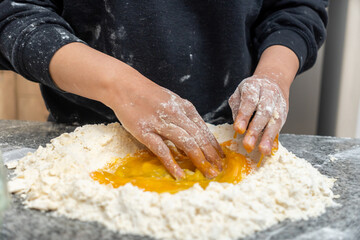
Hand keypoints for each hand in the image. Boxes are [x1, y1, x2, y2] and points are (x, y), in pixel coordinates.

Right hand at [49, 43, 223, 179]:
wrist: (124, 86)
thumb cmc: (148, 95)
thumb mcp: (171, 101)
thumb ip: (183, 117)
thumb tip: (195, 136)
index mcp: (184, 107)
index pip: (204, 129)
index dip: (214, 145)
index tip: (221, 158)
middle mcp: (176, 114)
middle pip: (199, 137)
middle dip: (211, 155)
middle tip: (218, 170)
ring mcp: (160, 122)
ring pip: (186, 143)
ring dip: (199, 159)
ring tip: (207, 173)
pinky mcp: (145, 131)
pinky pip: (162, 149)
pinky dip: (172, 163)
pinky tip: (179, 174)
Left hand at [228, 45, 298, 154]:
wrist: (272, 80)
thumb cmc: (252, 90)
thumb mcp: (239, 93)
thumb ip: (236, 107)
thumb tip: (238, 125)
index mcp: (254, 87)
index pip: (249, 101)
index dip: (244, 115)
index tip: (239, 129)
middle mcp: (269, 94)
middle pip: (263, 112)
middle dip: (256, 129)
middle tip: (248, 144)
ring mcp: (278, 103)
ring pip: (275, 120)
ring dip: (268, 136)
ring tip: (263, 150)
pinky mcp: (284, 112)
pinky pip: (280, 126)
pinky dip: (275, 138)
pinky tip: (271, 148)